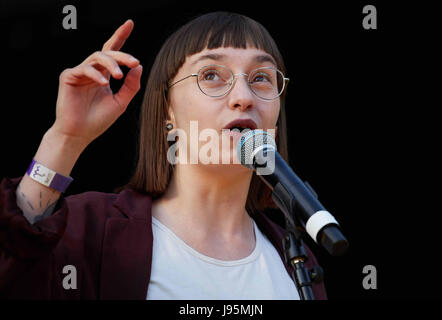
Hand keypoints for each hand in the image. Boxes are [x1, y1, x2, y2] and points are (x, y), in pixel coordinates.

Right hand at [51, 19, 142, 147]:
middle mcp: (92, 71)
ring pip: (97, 57)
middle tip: (134, 62)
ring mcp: (79, 72)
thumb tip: (138, 66)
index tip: (130, 23)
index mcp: (104, 75)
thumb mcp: (120, 102)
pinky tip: (105, 83)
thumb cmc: (98, 120)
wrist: (79, 134)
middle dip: (122, 55)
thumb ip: (131, 86)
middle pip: (108, 53)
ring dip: (112, 64)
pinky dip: (96, 74)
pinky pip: (84, 68)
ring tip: (120, 76)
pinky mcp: (68, 76)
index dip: (120, 36)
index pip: (112, 52)